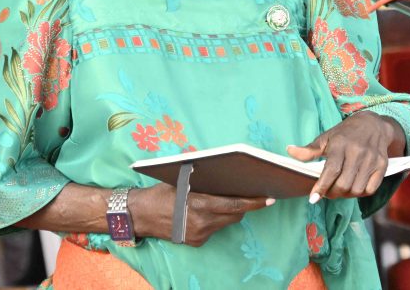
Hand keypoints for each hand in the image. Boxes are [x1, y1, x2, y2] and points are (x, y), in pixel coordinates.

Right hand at [130, 183, 272, 246]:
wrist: (140, 215)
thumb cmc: (160, 192)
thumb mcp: (181, 179)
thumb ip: (203, 177)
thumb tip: (222, 168)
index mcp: (200, 204)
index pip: (235, 205)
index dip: (254, 202)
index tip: (269, 199)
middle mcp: (202, 222)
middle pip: (234, 215)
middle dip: (243, 205)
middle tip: (250, 194)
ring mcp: (200, 234)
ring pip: (225, 223)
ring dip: (227, 212)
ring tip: (221, 200)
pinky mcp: (196, 242)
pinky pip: (213, 229)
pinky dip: (214, 220)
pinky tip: (203, 212)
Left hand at [287, 112, 402, 202]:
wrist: (374, 124)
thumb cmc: (345, 133)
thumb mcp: (326, 137)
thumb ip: (309, 149)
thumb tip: (289, 151)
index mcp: (341, 144)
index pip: (331, 170)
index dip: (321, 187)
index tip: (313, 198)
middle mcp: (358, 152)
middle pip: (344, 184)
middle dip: (332, 193)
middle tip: (327, 192)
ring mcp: (372, 159)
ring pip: (357, 189)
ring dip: (346, 195)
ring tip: (340, 189)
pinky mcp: (382, 166)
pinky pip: (371, 189)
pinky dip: (360, 193)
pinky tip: (354, 187)